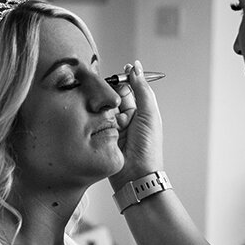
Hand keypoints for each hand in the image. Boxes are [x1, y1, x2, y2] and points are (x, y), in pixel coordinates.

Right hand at [109, 60, 163, 189]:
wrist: (136, 175)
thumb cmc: (148, 148)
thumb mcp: (149, 114)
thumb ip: (141, 90)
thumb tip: (136, 68)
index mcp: (141, 112)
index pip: (131, 89)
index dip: (126, 78)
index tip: (123, 70)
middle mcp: (127, 118)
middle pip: (115, 96)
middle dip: (112, 91)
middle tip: (110, 89)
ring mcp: (113, 127)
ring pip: (104, 107)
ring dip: (105, 106)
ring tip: (108, 109)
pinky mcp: (101, 135)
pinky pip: (95, 120)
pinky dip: (96, 117)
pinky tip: (97, 117)